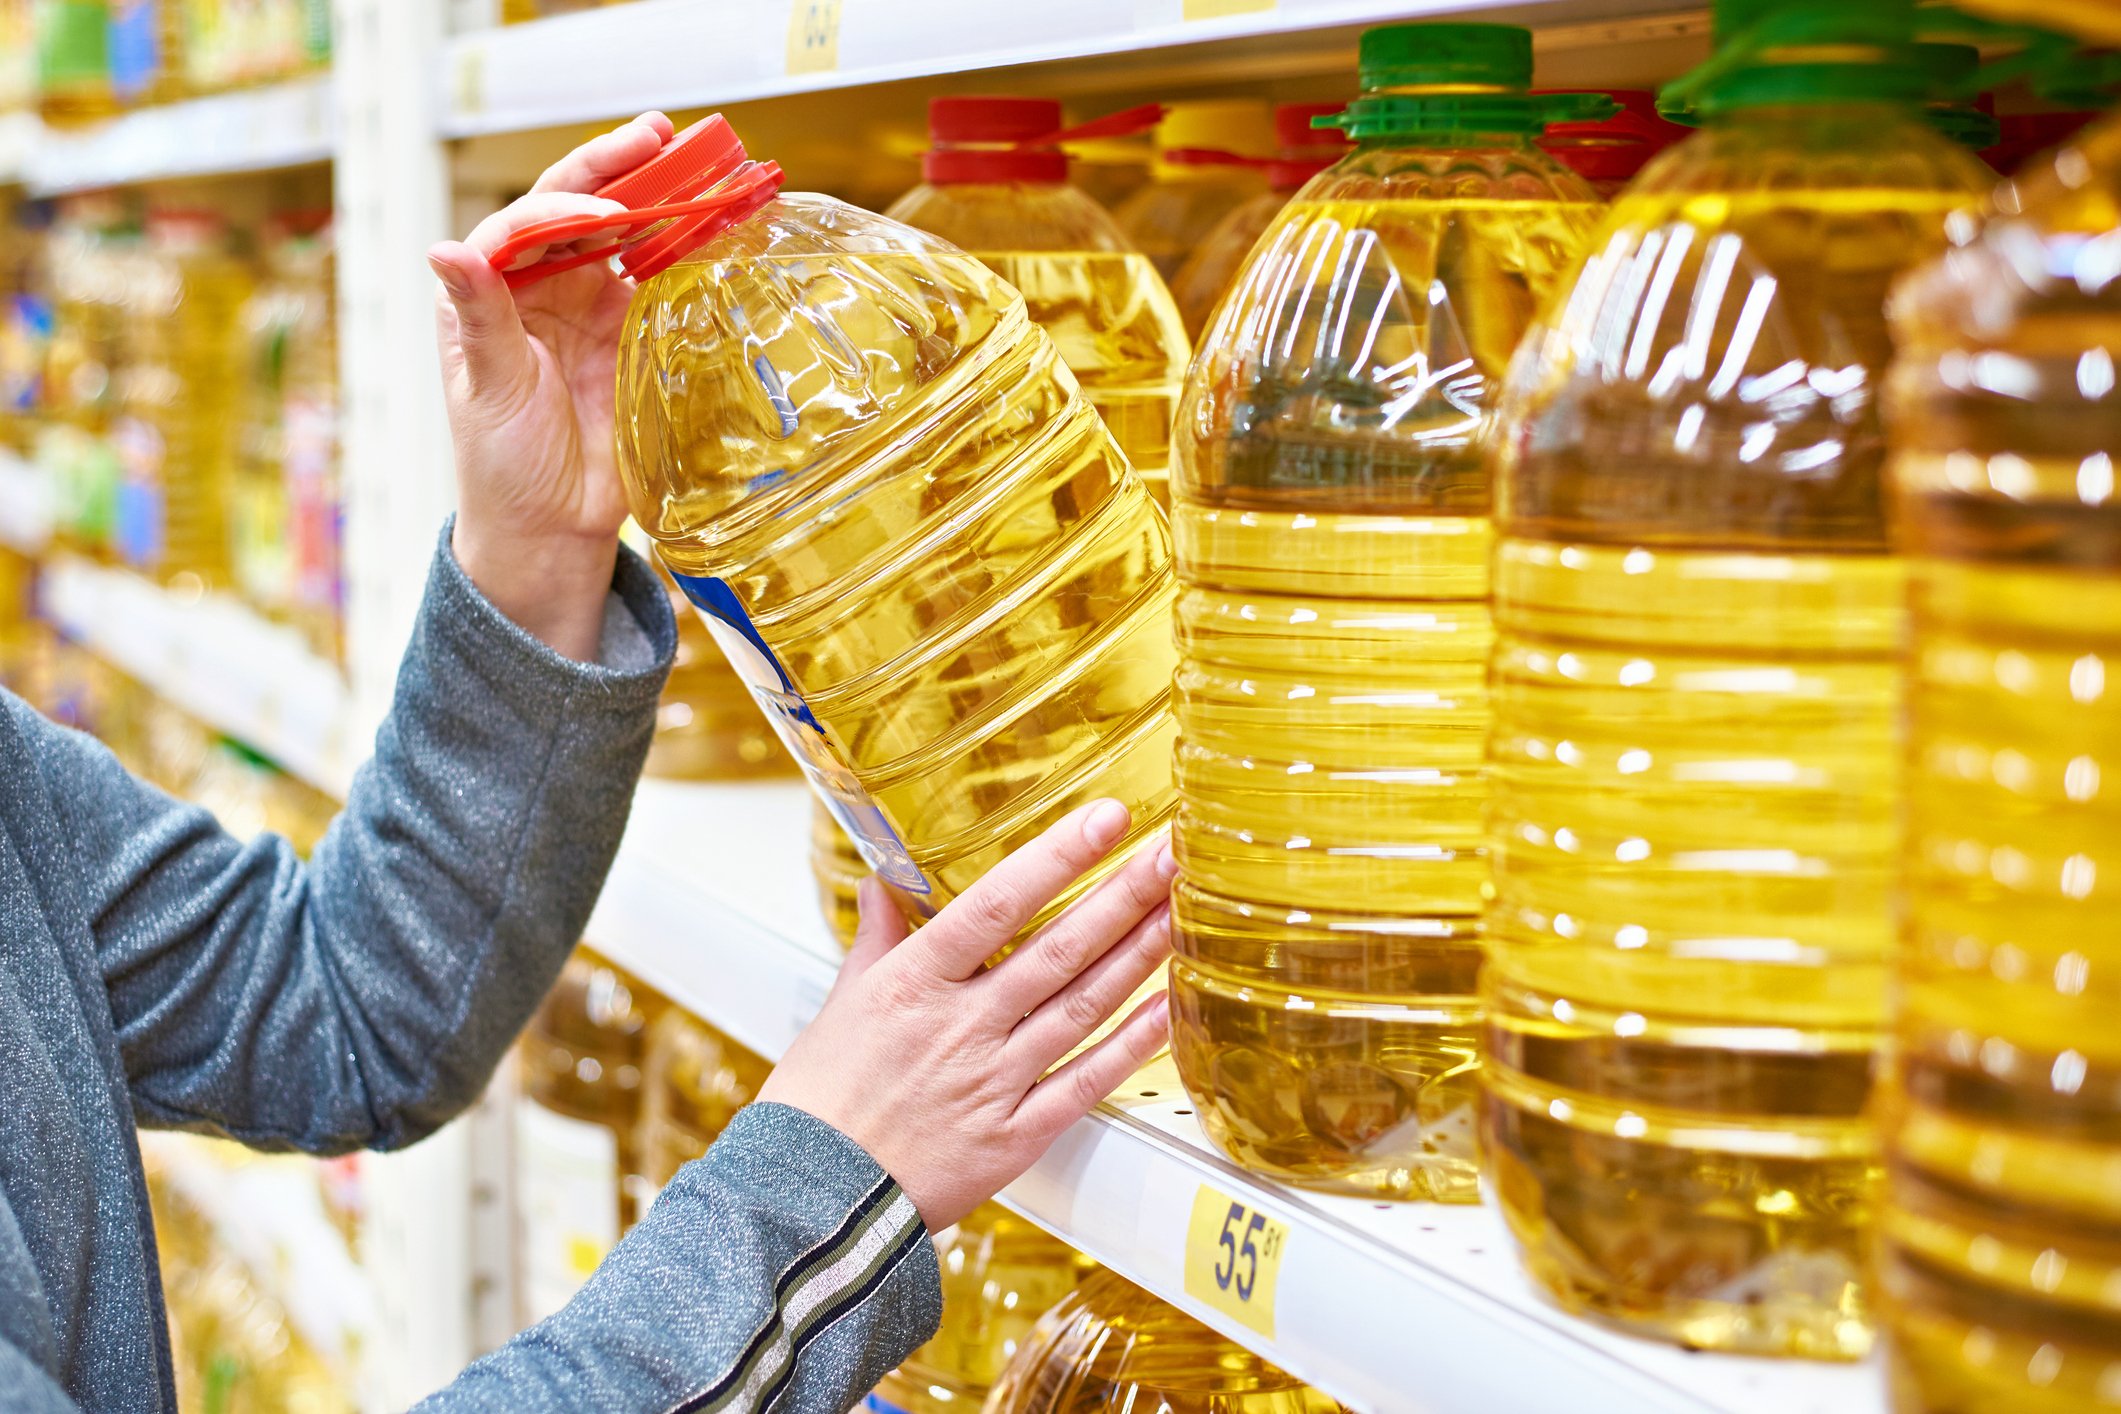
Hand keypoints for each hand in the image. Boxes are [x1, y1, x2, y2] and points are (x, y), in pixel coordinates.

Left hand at [427, 112, 675, 660]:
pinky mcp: (629, 335)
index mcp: (489, 291)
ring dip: (656, 197)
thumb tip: (445, 249)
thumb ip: (479, 317)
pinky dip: (682, 249)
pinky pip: (657, 279)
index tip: (607, 212)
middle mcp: (538, 287)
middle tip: (660, 136)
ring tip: (693, 166)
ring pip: (623, 234)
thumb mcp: (488, 389)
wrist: (553, 529)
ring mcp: (587, 308)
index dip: (566, 204)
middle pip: (578, 207)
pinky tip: (708, 227)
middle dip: (617, 169)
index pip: (527, 221)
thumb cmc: (501, 465)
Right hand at [759, 800, 1175, 1230]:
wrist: (812, 1202)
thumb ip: (877, 939)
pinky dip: (1131, 1046)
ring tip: (1178, 909)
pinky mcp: (1016, 1134)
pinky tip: (1167, 1008)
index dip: (1056, 858)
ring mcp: (994, 1080)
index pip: (995, 903)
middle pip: (1056, 949)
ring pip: (1081, 1006)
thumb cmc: (821, 1105)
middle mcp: (961, 1026)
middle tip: (1170, 852)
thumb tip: (883, 886)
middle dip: (1120, 896)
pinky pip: (1085, 1083)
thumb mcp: (841, 1004)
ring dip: (1137, 955)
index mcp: (913, 983)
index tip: (1104, 820)